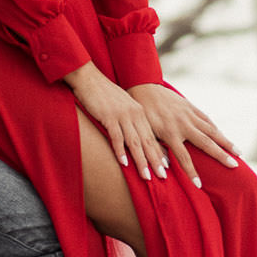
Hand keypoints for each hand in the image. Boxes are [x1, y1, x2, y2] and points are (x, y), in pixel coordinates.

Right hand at [63, 61, 167, 179]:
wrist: (89, 78)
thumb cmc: (104, 95)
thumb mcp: (122, 107)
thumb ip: (131, 121)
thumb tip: (137, 139)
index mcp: (139, 113)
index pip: (152, 137)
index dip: (159, 153)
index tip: (166, 169)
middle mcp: (134, 114)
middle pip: (147, 141)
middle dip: (155, 161)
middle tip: (163, 177)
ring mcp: (122, 115)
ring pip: (135, 142)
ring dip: (141, 161)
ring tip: (146, 176)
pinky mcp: (109, 116)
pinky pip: (116, 136)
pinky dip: (120, 151)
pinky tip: (124, 163)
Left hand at [125, 83, 239, 189]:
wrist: (144, 88)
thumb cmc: (142, 115)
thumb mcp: (146, 134)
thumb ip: (156, 150)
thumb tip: (164, 169)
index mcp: (170, 133)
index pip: (184, 158)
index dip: (191, 173)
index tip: (199, 185)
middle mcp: (183, 124)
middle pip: (206, 143)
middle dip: (221, 156)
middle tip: (235, 166)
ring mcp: (189, 114)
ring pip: (211, 130)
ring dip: (226, 141)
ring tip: (238, 152)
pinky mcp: (191, 106)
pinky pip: (206, 119)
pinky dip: (216, 129)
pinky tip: (224, 137)